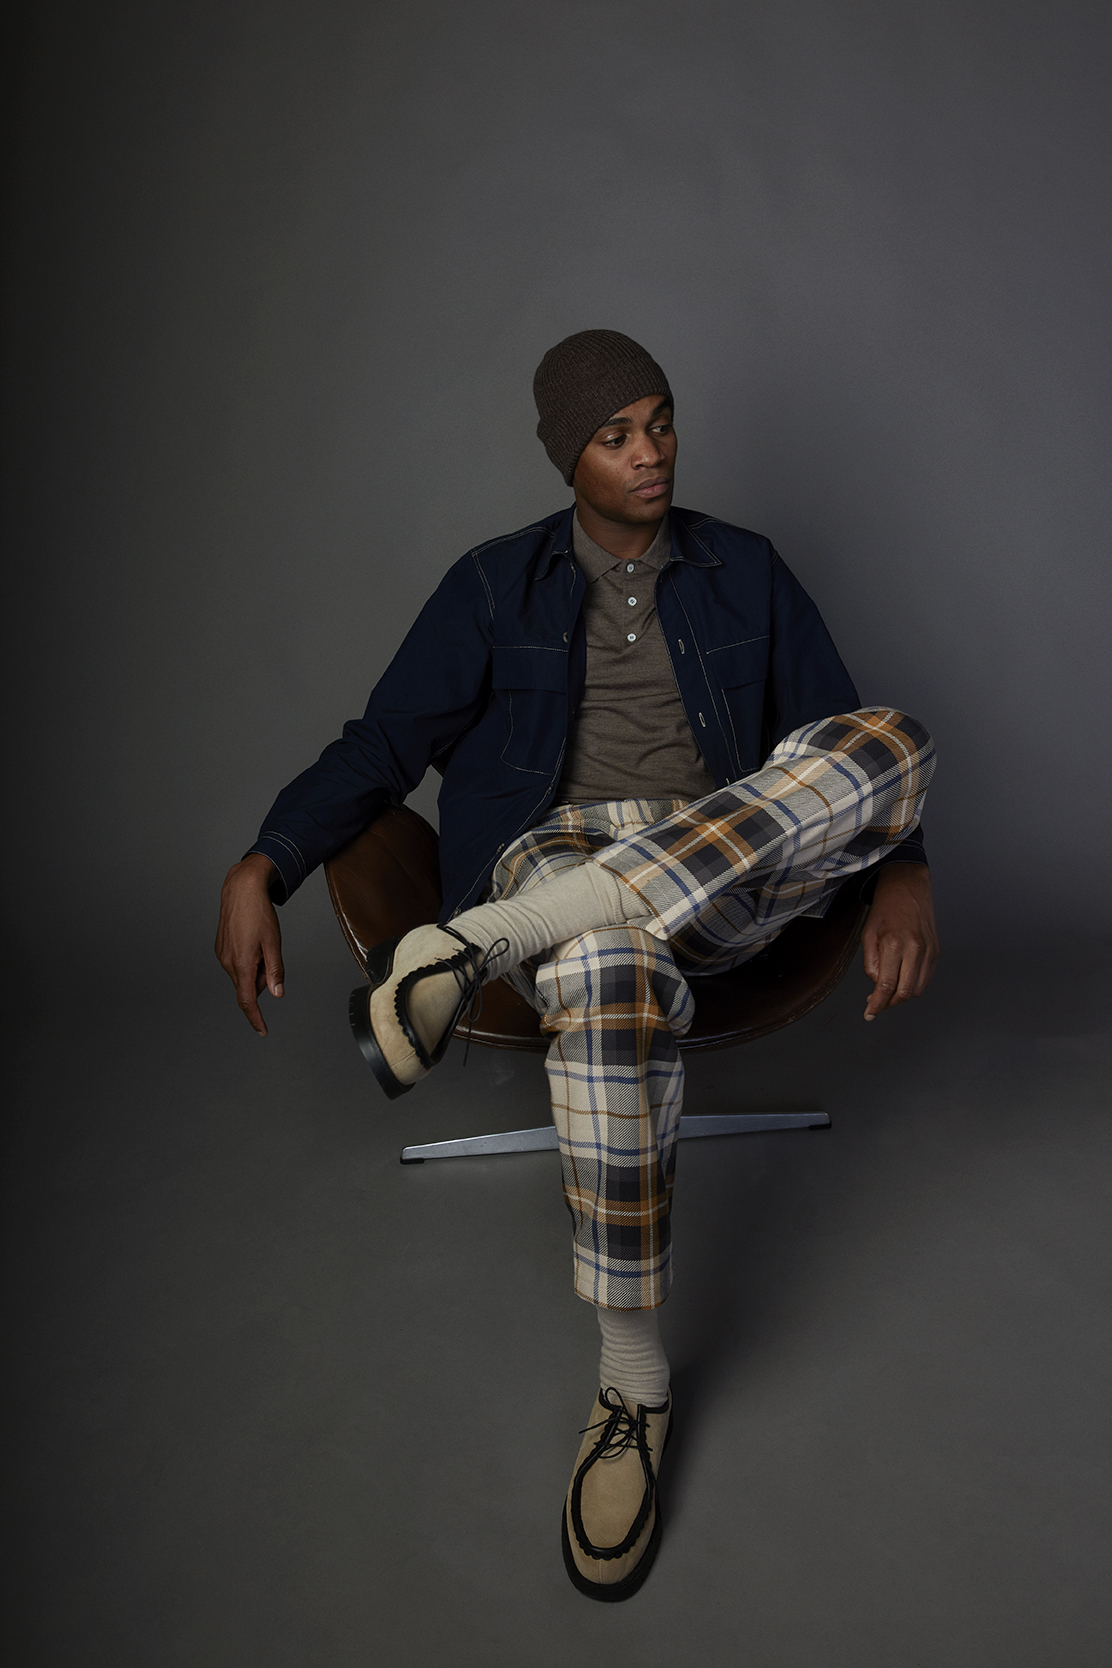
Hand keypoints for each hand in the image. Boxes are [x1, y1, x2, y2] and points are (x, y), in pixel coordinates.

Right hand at [215, 853, 284, 1034]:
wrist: (241, 890)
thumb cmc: (259, 914)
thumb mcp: (274, 943)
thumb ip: (275, 971)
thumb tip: (276, 994)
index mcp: (241, 964)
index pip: (248, 1000)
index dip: (256, 1018)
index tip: (262, 1031)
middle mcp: (227, 963)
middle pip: (248, 986)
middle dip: (262, 980)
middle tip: (272, 957)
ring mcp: (222, 955)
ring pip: (243, 975)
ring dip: (256, 969)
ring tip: (261, 944)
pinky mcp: (220, 948)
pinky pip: (237, 964)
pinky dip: (248, 961)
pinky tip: (252, 941)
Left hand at [860, 863, 938, 1021]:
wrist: (908, 885)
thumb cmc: (885, 907)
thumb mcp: (868, 933)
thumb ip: (870, 962)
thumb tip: (877, 985)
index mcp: (894, 943)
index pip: (886, 985)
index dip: (877, 1004)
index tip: (869, 1014)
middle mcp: (916, 948)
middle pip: (905, 992)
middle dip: (889, 1003)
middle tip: (875, 1004)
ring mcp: (929, 950)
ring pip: (918, 989)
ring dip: (902, 996)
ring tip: (887, 991)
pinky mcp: (937, 950)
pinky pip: (926, 977)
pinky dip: (914, 985)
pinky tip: (901, 979)